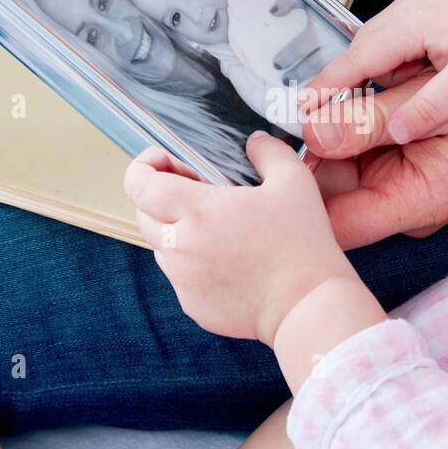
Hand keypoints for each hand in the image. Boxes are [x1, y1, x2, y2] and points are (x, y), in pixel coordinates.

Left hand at [124, 134, 357, 344]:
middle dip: (161, 198)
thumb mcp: (295, 182)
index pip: (139, 184)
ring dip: (177, 232)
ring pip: (161, 247)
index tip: (166, 162)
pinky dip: (193, 264)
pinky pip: (179, 278)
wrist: (308, 306)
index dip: (143, 167)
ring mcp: (184, 280)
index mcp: (198, 211)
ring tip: (217, 230)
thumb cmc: (302, 243)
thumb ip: (269, 152)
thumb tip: (254, 142)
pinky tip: (229, 262)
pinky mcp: (193, 305)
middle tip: (200, 194)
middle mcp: (181, 247)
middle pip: (143, 214)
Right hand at [306, 0, 447, 143]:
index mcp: (415, 19)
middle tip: (316, 110)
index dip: (328, 85)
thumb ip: (428, 108)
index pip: (358, 58)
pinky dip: (388, 55)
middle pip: (361, 46)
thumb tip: (394, 132)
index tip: (302, 107)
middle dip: (340, 78)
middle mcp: (412, 3)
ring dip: (367, 67)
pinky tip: (398, 76)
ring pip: (378, 39)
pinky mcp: (432, 2)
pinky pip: (397, 32)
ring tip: (354, 99)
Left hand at [306, 69, 447, 248]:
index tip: (269, 170)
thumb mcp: (437, 103)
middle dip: (308, 159)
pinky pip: (361, 158)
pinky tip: (350, 105)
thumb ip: (372, 118)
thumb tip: (313, 129)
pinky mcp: (404, 174)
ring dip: (329, 138)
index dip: (297, 201)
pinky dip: (350, 131)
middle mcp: (406, 205)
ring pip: (341, 172)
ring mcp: (405, 191)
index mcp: (418, 200)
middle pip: (331, 196)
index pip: (338, 225)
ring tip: (326, 103)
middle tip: (290, 116)